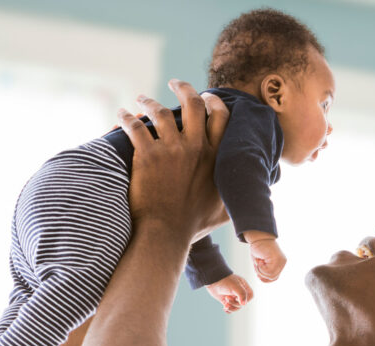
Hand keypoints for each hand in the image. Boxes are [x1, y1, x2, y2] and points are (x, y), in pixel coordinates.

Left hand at [118, 80, 230, 242]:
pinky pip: (135, 127)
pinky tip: (120, 115)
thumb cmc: (194, 226)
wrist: (166, 234)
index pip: (220, 117)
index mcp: (216, 156)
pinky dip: (125, 118)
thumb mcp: (225, 210)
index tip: (205, 96)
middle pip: (193, 105)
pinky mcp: (147, 156)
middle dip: (184, 88)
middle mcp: (196, 147)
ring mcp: (171, 150)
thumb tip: (254, 198)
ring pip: (160, 111)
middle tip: (175, 83)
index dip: (213, 102)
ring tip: (141, 98)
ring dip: (149, 101)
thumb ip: (237, 198)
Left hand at [207, 274, 253, 312]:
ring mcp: (232, 297)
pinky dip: (228, 310)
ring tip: (225, 305)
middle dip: (234, 303)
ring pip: (236, 307)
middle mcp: (239, 292)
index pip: (250, 296)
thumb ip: (241, 294)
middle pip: (242, 304)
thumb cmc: (224, 281)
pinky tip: (224, 308)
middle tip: (227, 298)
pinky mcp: (226, 300)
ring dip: (231, 308)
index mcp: (243, 287)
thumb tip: (244, 304)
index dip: (245, 300)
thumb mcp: (235, 286)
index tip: (237, 298)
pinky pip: (230, 309)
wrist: (212, 280)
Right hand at [249, 238, 286, 282]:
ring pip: (271, 276)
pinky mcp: (277, 259)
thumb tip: (264, 279)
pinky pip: (268, 271)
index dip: (265, 278)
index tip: (258, 273)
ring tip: (258, 261)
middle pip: (273, 278)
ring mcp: (281, 261)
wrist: (258, 236)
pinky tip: (258, 260)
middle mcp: (282, 262)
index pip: (274, 277)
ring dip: (260, 271)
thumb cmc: (258, 248)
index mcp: (280, 263)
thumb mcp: (261, 262)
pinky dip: (260, 268)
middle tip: (257, 265)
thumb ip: (264, 270)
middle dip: (262, 275)